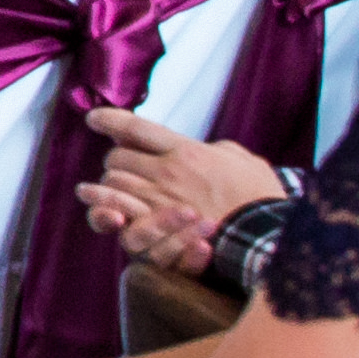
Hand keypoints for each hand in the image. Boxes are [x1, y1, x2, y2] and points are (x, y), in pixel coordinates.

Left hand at [73, 108, 283, 276]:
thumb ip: (218, 149)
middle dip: (118, 161)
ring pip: (113, 184)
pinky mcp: (155, 230)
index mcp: (187, 151)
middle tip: (125, 167)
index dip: (109, 120)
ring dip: (112, 187)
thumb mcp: (243, 160)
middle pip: (117, 157)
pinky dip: (107, 212)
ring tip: (119, 189)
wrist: (265, 238)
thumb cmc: (261, 198)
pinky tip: (106, 210)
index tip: (94, 119)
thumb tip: (207, 148)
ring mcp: (158, 202)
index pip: (136, 128)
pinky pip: (117, 217)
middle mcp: (167, 172)